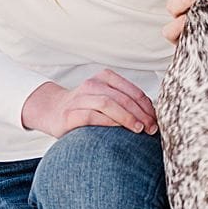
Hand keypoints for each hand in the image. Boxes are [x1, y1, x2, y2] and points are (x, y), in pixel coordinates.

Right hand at [23, 68, 158, 137]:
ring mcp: (79, 98)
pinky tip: (119, 130)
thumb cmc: (86, 107)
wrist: (51, 111)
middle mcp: (92, 84)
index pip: (133, 91)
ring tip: (139, 129)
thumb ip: (124, 101)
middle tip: (151, 128)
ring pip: (109, 104)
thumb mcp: (105, 97)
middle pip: (123, 98)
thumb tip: (153, 116)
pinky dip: (108, 122)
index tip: (156, 120)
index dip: (147, 106)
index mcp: (105, 78)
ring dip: (127, 117)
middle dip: (141, 114)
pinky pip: (92, 116)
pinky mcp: (70, 114)